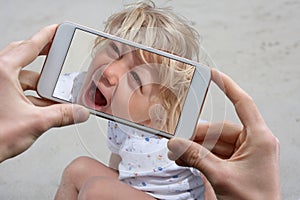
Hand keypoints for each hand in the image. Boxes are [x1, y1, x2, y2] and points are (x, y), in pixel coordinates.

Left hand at [0, 25, 89, 162]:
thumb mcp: (35, 123)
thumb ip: (62, 115)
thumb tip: (79, 112)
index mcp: (3, 72)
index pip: (29, 47)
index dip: (46, 36)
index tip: (56, 29)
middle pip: (23, 56)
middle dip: (42, 56)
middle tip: (57, 53)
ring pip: (21, 76)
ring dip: (39, 84)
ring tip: (56, 91)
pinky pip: (17, 89)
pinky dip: (32, 95)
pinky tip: (46, 105)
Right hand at [168, 69, 280, 198]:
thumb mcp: (221, 177)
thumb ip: (196, 158)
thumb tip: (176, 144)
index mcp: (259, 139)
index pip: (243, 103)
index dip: (228, 86)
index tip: (214, 74)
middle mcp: (253, 142)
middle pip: (219, 128)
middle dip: (196, 135)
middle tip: (177, 140)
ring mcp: (244, 154)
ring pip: (214, 142)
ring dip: (194, 147)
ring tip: (177, 153)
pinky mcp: (235, 164)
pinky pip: (213, 153)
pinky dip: (199, 155)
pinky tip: (185, 159)